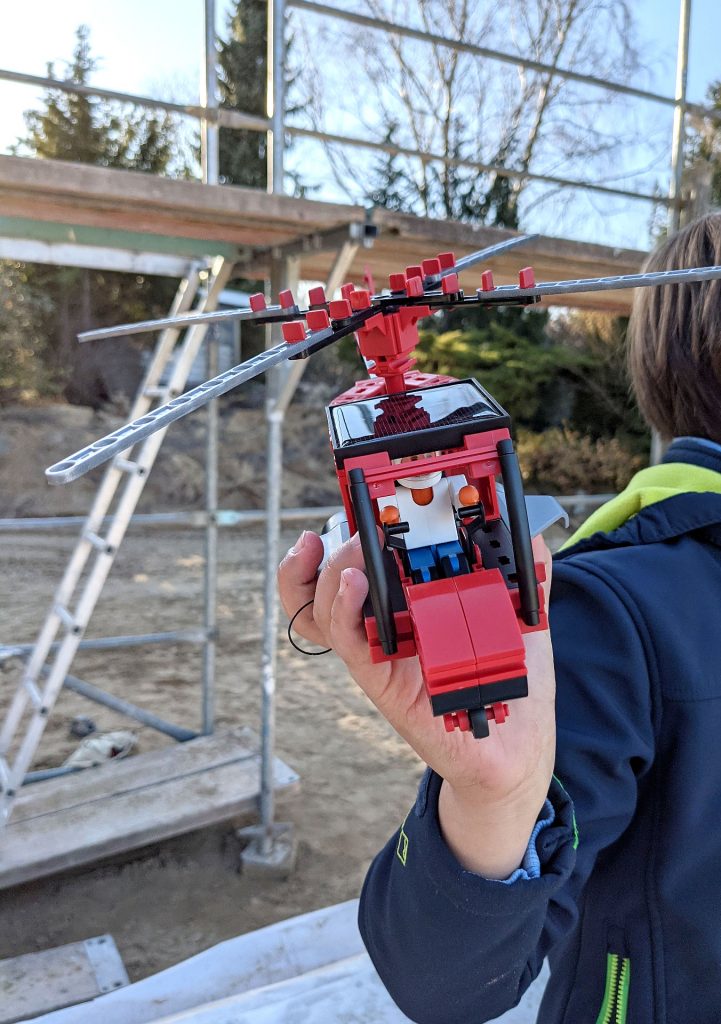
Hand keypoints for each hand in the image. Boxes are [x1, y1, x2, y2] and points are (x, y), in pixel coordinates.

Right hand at [278, 530, 555, 875]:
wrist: (518, 746)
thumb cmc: (512, 676)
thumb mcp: (523, 611)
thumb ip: (525, 566)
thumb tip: (526, 520)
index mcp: (409, 598)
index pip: (361, 555)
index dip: (347, 526)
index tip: (358, 496)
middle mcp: (384, 621)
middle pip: (329, 574)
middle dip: (335, 540)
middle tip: (359, 518)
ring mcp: (377, 649)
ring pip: (323, 604)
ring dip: (333, 567)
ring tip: (354, 547)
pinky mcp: (380, 679)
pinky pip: (345, 641)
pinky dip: (341, 608)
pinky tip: (355, 582)